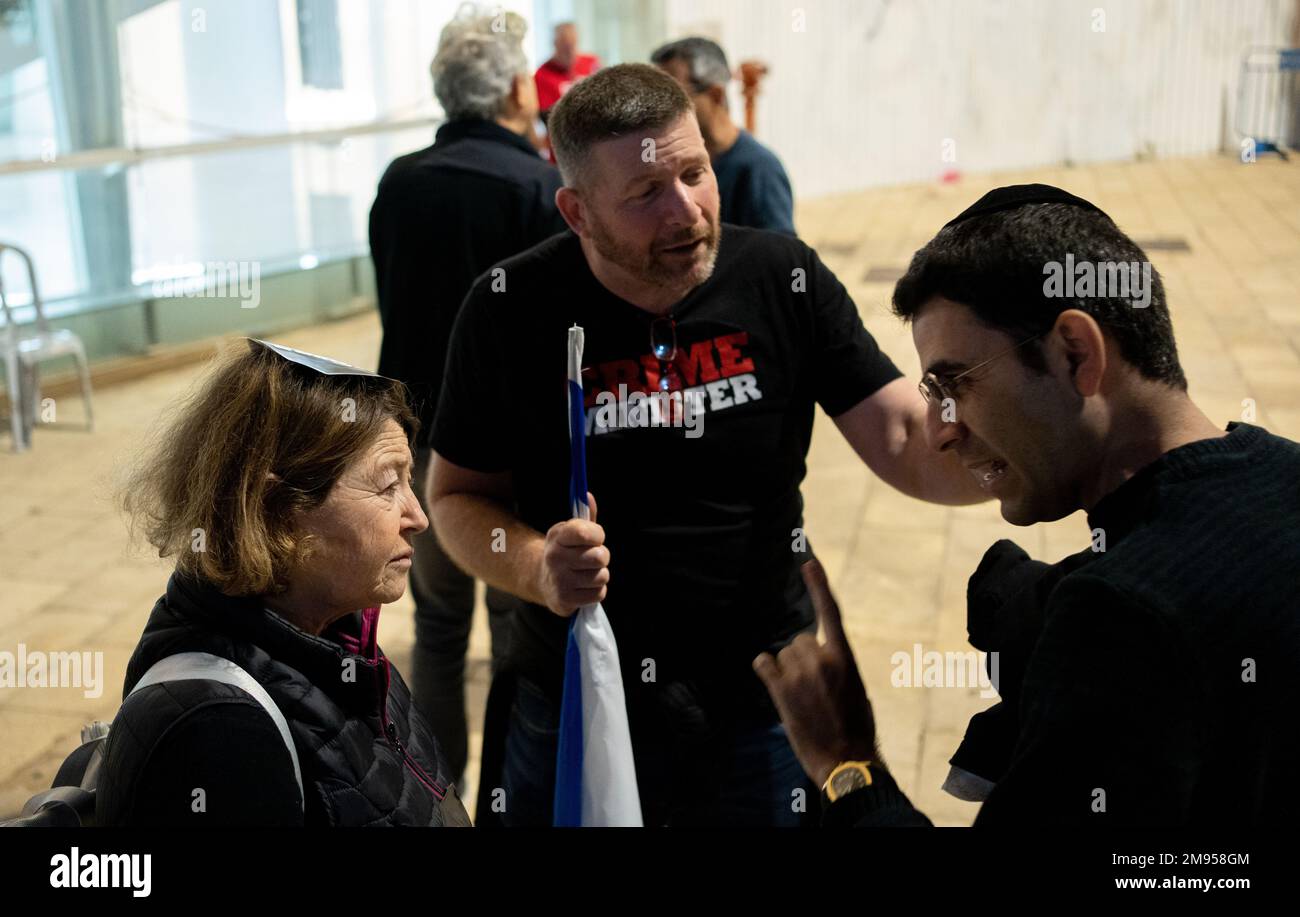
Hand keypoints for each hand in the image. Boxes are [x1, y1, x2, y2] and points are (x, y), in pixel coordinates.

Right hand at [536, 492, 608, 617]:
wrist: (543, 579)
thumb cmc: (565, 552)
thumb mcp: (571, 532)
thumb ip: (585, 517)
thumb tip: (588, 496)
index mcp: (557, 536)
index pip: (585, 532)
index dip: (598, 535)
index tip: (595, 538)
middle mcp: (555, 557)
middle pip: (599, 557)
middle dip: (602, 557)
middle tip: (592, 559)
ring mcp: (559, 580)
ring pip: (601, 576)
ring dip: (599, 576)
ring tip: (587, 573)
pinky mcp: (564, 599)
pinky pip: (598, 594)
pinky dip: (596, 591)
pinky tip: (584, 587)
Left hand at [753, 558, 877, 787]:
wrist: (846, 759)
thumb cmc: (856, 727)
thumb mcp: (855, 689)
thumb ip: (837, 667)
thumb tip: (821, 657)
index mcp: (845, 658)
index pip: (831, 614)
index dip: (819, 585)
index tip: (808, 561)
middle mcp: (822, 660)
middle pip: (800, 639)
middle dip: (802, 658)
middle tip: (811, 686)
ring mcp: (800, 675)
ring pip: (783, 653)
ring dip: (787, 670)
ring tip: (801, 696)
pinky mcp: (781, 691)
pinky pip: (763, 664)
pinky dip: (766, 670)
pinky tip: (774, 684)